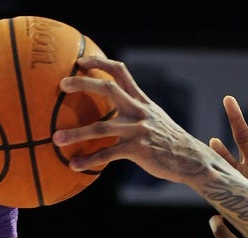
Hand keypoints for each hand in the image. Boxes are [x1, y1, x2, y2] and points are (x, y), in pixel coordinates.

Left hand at [52, 55, 212, 183]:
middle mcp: (139, 111)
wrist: (191, 159)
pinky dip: (89, 161)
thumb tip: (115, 113)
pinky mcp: (138, 150)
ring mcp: (138, 130)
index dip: (99, 63)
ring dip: (76, 133)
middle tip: (62, 85)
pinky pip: (107, 155)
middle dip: (83, 84)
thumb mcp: (154, 119)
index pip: (120, 71)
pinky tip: (74, 165)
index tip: (80, 61)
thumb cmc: (169, 142)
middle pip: (108, 89)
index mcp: (141, 100)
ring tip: (56, 138)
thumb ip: (136, 112)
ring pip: (101, 128)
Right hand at [211, 84, 247, 210]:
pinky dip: (220, 165)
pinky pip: (227, 174)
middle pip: (243, 133)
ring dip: (221, 144)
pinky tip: (213, 158)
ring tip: (213, 137)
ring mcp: (244, 172)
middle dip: (235, 116)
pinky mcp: (238, 187)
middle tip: (228, 98)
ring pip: (230, 152)